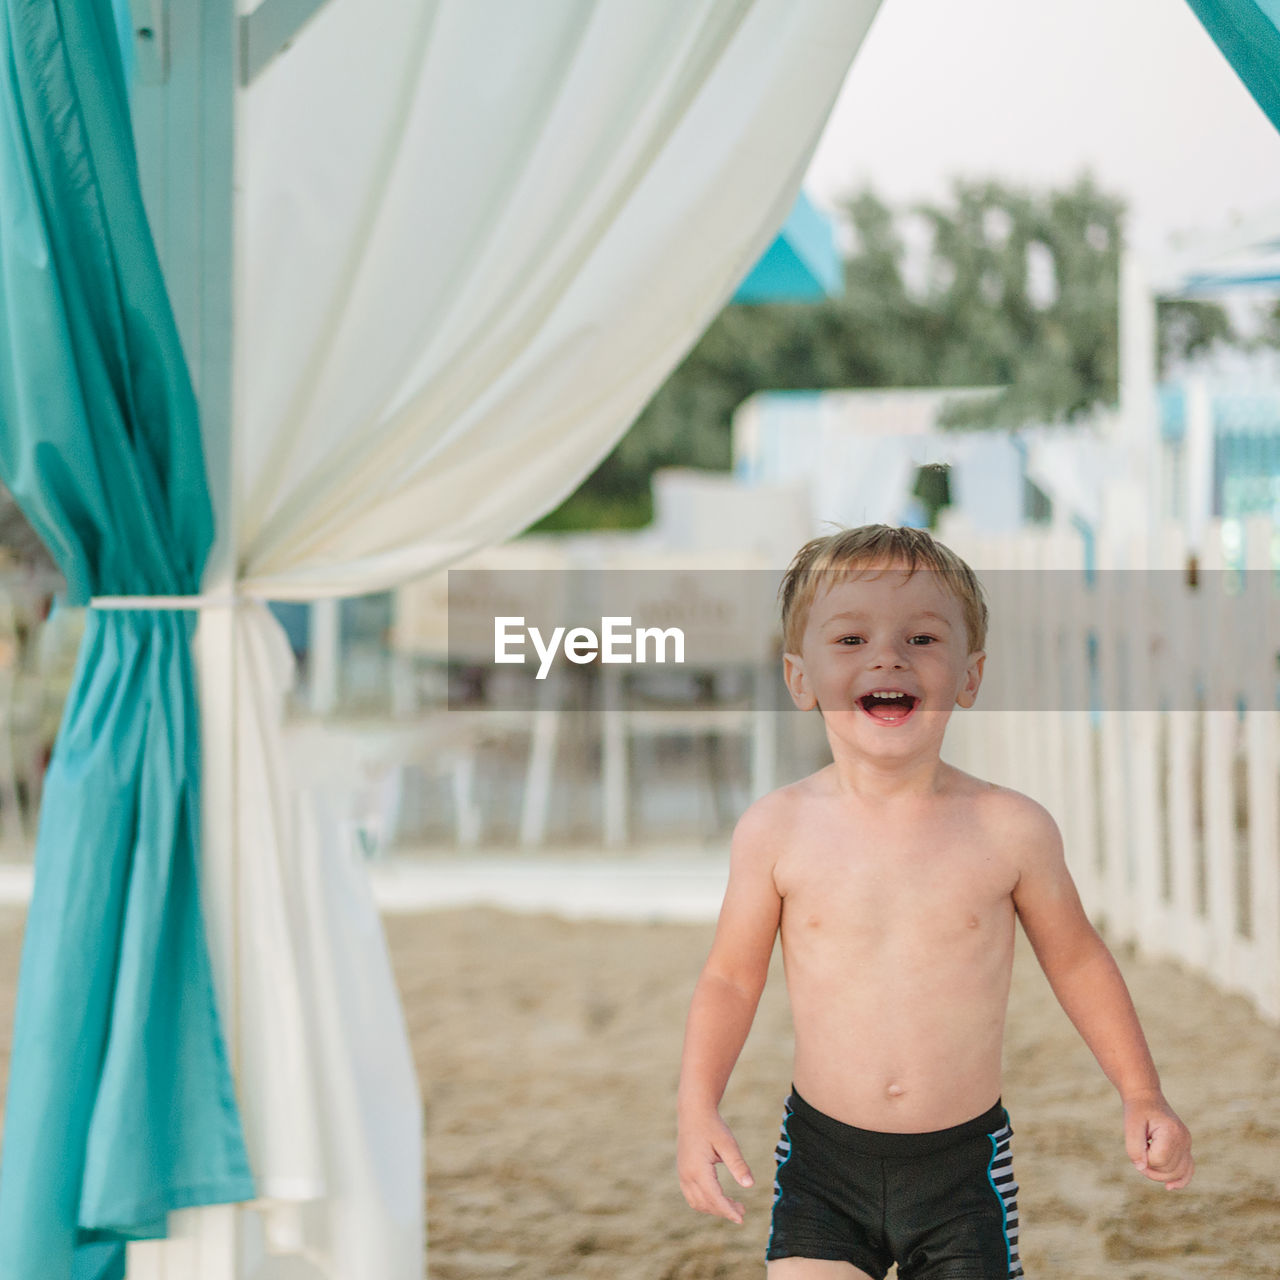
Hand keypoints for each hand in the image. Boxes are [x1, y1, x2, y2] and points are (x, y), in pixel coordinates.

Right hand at [677, 1110, 754, 1224]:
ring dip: (714, 1208)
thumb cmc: (712, 1126)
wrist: (693, 1112)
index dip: (728, 1211)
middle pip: (706, 1204)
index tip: (741, 1219)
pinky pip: (692, 1196)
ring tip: (733, 1205)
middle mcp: (687, 1175)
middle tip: (743, 1209)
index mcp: (698, 1170)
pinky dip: (705, 1202)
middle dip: (724, 1210)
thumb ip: (738, 1165)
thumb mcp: (728, 1144)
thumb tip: (750, 1185)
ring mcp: (683, 1174)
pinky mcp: (683, 1172)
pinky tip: (719, 1197)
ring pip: (697, 1203)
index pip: (714, 1198)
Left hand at [1123, 1093, 1193, 1189]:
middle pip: (1169, 1170)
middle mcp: (1184, 1139)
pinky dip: (1180, 1180)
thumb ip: (1134, 1148)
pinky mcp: (1185, 1147)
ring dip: (1160, 1174)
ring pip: (1178, 1173)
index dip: (1144, 1159)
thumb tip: (1141, 1168)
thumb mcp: (1130, 1126)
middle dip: (1151, 1169)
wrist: (1145, 1097)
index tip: (1136, 1146)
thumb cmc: (1137, 1111)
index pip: (1158, 1160)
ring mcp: (1187, 1144)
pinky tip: (1170, 1187)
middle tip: (1138, 1156)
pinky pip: (1188, 1169)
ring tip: (1146, 1162)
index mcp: (1171, 1132)